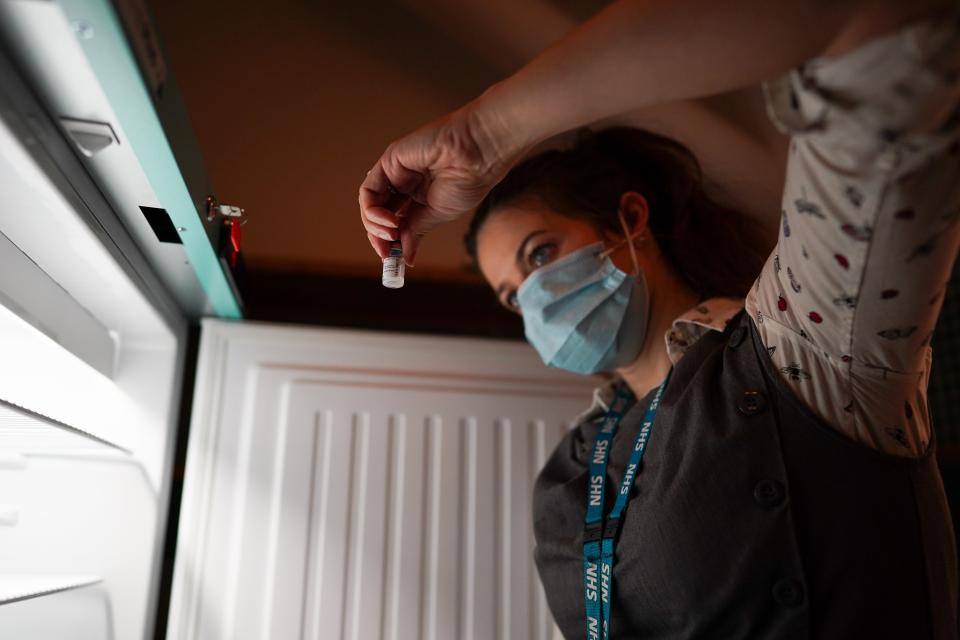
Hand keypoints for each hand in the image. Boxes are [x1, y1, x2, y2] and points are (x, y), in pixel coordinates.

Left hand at [359, 102, 514, 265]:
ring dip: (375, 226)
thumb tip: (405, 257)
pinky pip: (369, 192)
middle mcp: (405, 184)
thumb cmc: (467, 180)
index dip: (390, 242)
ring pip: (370, 205)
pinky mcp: (389, 162)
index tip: (392, 260)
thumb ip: (415, 231)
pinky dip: (372, 211)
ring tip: (391, 235)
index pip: (395, 222)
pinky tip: (389, 222)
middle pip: (379, 214)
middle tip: (386, 254)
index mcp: (419, 196)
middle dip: (379, 237)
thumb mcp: (437, 215)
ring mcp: (395, 172)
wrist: (478, 155)